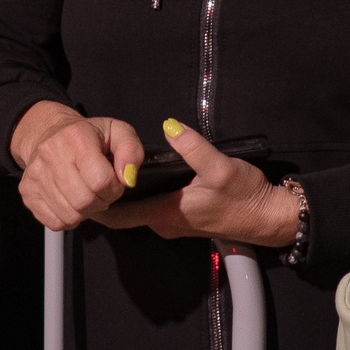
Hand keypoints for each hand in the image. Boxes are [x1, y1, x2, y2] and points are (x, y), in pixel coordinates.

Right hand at [10, 101, 142, 231]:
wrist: (47, 132)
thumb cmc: (87, 136)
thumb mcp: (117, 132)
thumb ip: (132, 151)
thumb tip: (128, 178)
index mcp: (77, 137)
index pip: (101, 180)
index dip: (114, 188)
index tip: (112, 181)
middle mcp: (51, 154)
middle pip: (85, 201)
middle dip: (100, 201)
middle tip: (99, 190)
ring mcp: (36, 175)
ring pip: (70, 215)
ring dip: (84, 211)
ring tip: (85, 193)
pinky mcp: (28, 192)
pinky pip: (55, 222)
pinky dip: (67, 218)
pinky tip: (70, 201)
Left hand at [103, 118, 298, 246]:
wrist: (269, 217)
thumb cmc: (244, 195)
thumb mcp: (220, 166)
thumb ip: (192, 147)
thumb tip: (169, 126)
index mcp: (166, 213)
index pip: (118, 216)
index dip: (97, 202)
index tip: (81, 183)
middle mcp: (165, 223)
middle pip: (124, 214)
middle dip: (106, 195)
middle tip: (92, 167)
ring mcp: (174, 223)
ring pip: (138, 211)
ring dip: (124, 196)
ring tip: (109, 167)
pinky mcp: (184, 218)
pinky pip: (152, 209)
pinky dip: (140, 197)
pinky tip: (138, 177)